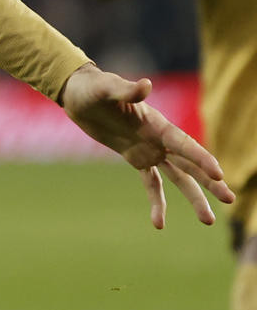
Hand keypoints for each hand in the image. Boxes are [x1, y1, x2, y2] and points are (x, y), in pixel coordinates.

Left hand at [58, 63, 231, 228]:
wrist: (78, 95)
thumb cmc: (92, 88)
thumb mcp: (105, 88)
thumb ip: (126, 90)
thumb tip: (145, 85)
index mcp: (157, 124)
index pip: (185, 145)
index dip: (202, 159)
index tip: (219, 174)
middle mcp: (159, 139)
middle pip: (190, 164)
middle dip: (210, 182)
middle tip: (230, 200)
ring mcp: (149, 150)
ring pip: (178, 177)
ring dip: (194, 198)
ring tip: (208, 221)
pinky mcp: (135, 158)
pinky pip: (151, 183)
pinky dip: (156, 201)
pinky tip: (159, 224)